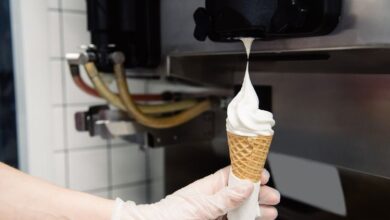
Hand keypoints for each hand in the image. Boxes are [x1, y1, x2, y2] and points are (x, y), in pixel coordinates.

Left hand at [113, 166, 279, 219]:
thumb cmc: (168, 214)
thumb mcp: (200, 205)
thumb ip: (224, 197)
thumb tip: (244, 186)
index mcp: (208, 186)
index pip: (233, 175)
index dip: (249, 174)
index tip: (263, 175)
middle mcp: (212, 197)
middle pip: (240, 192)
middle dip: (257, 194)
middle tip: (273, 197)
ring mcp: (213, 211)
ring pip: (239, 207)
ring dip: (255, 209)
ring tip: (270, 212)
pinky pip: (232, 218)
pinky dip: (244, 219)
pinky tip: (254, 219)